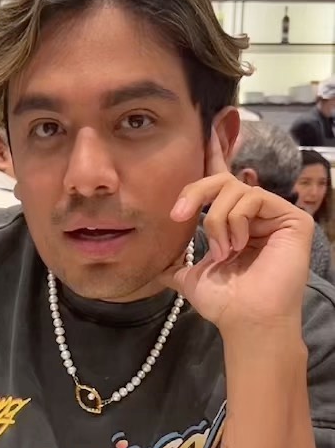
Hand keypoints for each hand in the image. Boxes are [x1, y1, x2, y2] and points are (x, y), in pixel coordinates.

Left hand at [165, 129, 313, 335]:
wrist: (244, 320)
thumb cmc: (224, 302)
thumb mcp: (191, 278)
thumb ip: (176, 264)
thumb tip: (155, 265)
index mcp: (234, 221)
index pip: (223, 182)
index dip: (216, 154)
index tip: (207, 127)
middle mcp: (256, 214)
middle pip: (222, 179)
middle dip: (196, 192)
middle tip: (178, 214)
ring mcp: (275, 214)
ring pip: (234, 189)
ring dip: (216, 221)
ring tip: (222, 251)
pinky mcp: (291, 218)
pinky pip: (252, 197)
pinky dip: (236, 221)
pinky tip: (238, 245)